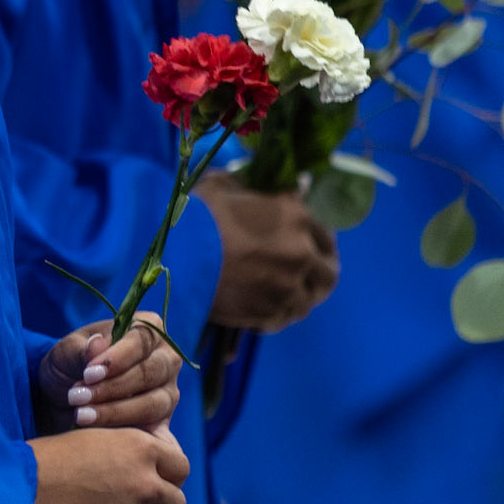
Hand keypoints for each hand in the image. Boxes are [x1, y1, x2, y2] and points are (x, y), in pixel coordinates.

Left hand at [36, 316, 179, 432]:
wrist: (63, 397)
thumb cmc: (70, 364)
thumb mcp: (67, 352)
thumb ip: (83, 349)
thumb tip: (98, 344)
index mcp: (148, 330)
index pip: (141, 340)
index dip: (117, 358)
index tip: (89, 374)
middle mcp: (165, 360)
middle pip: (150, 373)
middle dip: (112, 388)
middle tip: (77, 397)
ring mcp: (167, 393)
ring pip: (152, 404)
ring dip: (115, 412)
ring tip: (81, 416)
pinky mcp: (162, 424)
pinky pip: (158, 435)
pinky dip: (138, 441)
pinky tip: (115, 446)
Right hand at [199, 171, 338, 330]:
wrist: (175, 253)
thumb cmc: (197, 213)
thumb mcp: (226, 184)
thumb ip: (253, 187)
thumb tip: (263, 189)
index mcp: (296, 217)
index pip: (326, 234)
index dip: (319, 241)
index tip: (311, 245)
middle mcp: (301, 254)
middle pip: (328, 275)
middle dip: (319, 274)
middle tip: (305, 274)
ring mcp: (287, 288)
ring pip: (307, 301)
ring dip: (298, 297)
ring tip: (282, 294)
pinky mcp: (268, 314)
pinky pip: (283, 319)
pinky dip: (278, 314)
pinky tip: (264, 307)